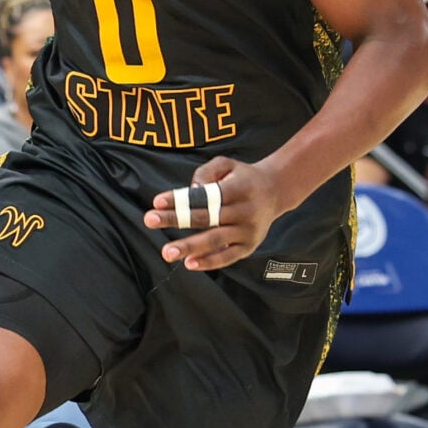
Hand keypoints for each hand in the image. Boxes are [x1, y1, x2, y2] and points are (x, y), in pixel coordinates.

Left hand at [144, 156, 282, 271]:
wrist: (277, 191)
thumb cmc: (243, 177)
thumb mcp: (227, 164)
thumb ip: (206, 172)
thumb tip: (190, 192)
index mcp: (239, 188)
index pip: (204, 195)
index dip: (180, 199)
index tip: (157, 202)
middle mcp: (245, 210)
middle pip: (206, 217)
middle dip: (176, 219)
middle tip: (150, 221)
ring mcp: (248, 231)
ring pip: (215, 239)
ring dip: (190, 246)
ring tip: (167, 252)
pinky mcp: (249, 246)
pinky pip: (227, 257)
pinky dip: (209, 262)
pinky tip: (189, 264)